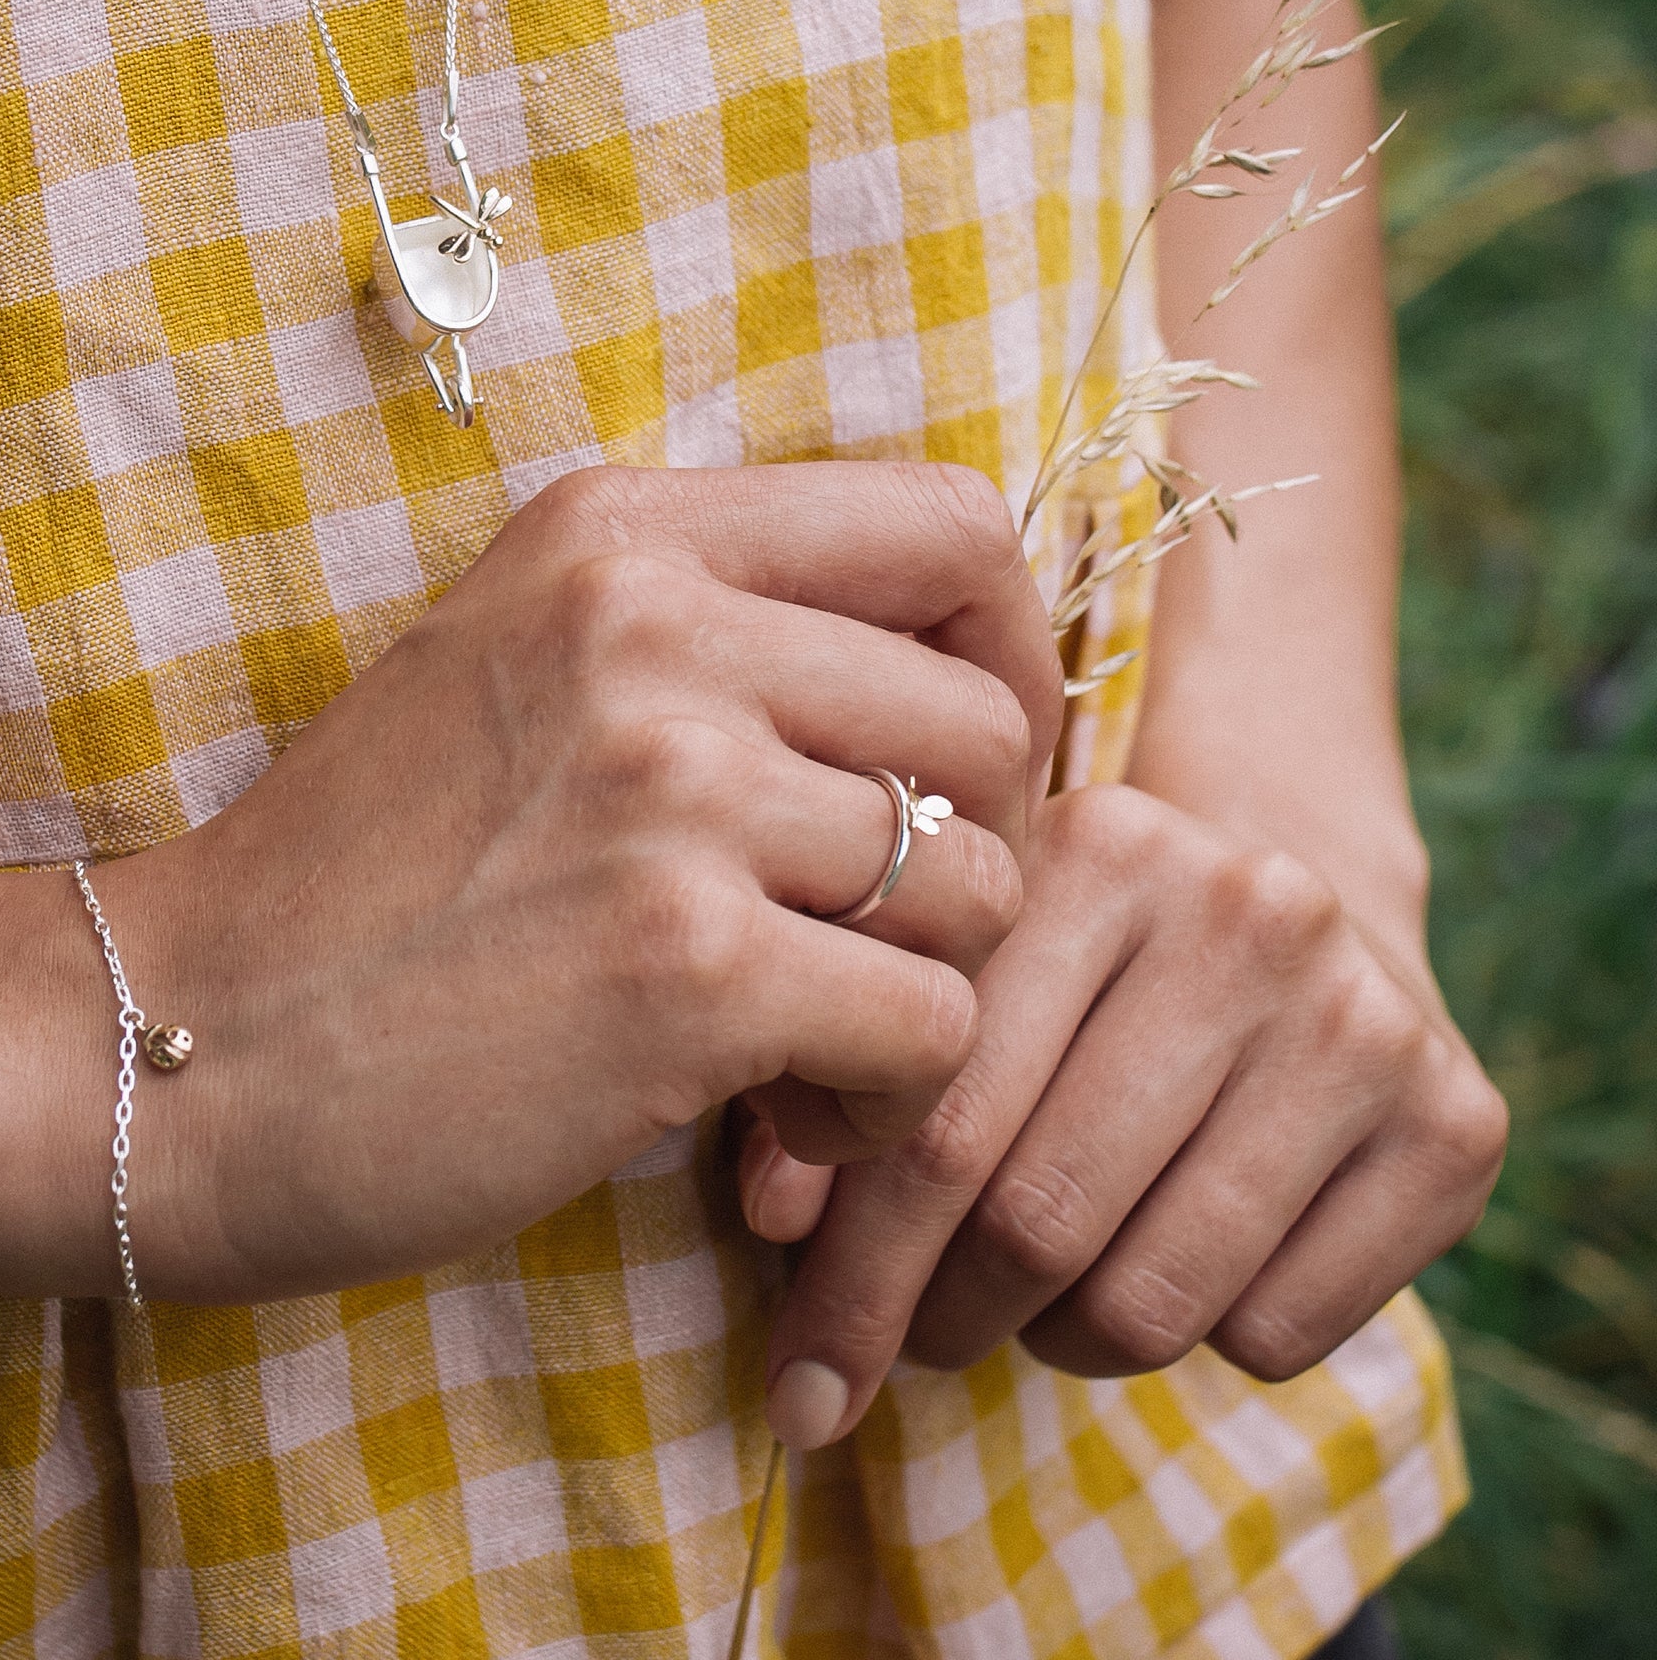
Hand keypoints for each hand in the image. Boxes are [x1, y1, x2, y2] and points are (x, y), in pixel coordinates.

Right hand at [36, 464, 1061, 1304]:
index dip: (1004, 653)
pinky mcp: (686, 968)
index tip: (959, 771)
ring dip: (922, 988)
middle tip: (875, 945)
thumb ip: (711, 639)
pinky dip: (886, 1101)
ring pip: (980, 883)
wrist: (163, 1041)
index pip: (950, 524)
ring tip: (804, 1044)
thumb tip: (959, 698)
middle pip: (990, 720)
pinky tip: (778, 1124)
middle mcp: (656, 626)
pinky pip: (931, 1027)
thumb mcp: (517, 672)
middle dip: (973, 855)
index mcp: (622, 535)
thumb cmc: (360, 881)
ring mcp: (672, 790)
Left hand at [736, 784, 1506, 1447]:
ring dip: (1060, 1343)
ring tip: (1033, 1306)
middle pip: (1037, 1215)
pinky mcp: (1457, 1125)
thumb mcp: (962, 975)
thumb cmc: (1079, 961)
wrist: (1301, 904)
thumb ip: (842, 1079)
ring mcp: (1363, 1017)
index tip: (801, 1379)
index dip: (852, 1274)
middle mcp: (1244, 912)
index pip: (937, 1114)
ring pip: (1152, 1298)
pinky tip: (1171, 1264)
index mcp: (1095, 848)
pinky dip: (1197, 1344)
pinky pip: (1276, 1334)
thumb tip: (769, 1219)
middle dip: (941, 1322)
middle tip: (912, 1344)